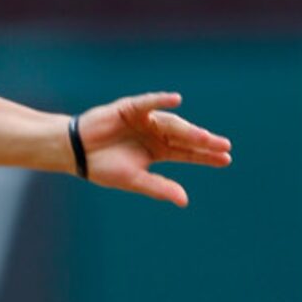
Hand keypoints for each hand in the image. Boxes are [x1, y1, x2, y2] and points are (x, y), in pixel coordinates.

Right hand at [75, 92, 230, 205]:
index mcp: (158, 150)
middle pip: (185, 137)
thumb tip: (184, 201)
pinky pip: (148, 103)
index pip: (187, 152)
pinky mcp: (130, 108)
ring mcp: (145, 119)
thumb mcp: (134, 180)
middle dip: (203, 142)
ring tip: (204, 136)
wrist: (75, 152)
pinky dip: (160, 101)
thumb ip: (158, 188)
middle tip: (224, 146)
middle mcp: (156, 133)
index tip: (226, 159)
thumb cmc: (103, 167)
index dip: (206, 156)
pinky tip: (176, 101)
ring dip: (188, 128)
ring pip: (171, 123)